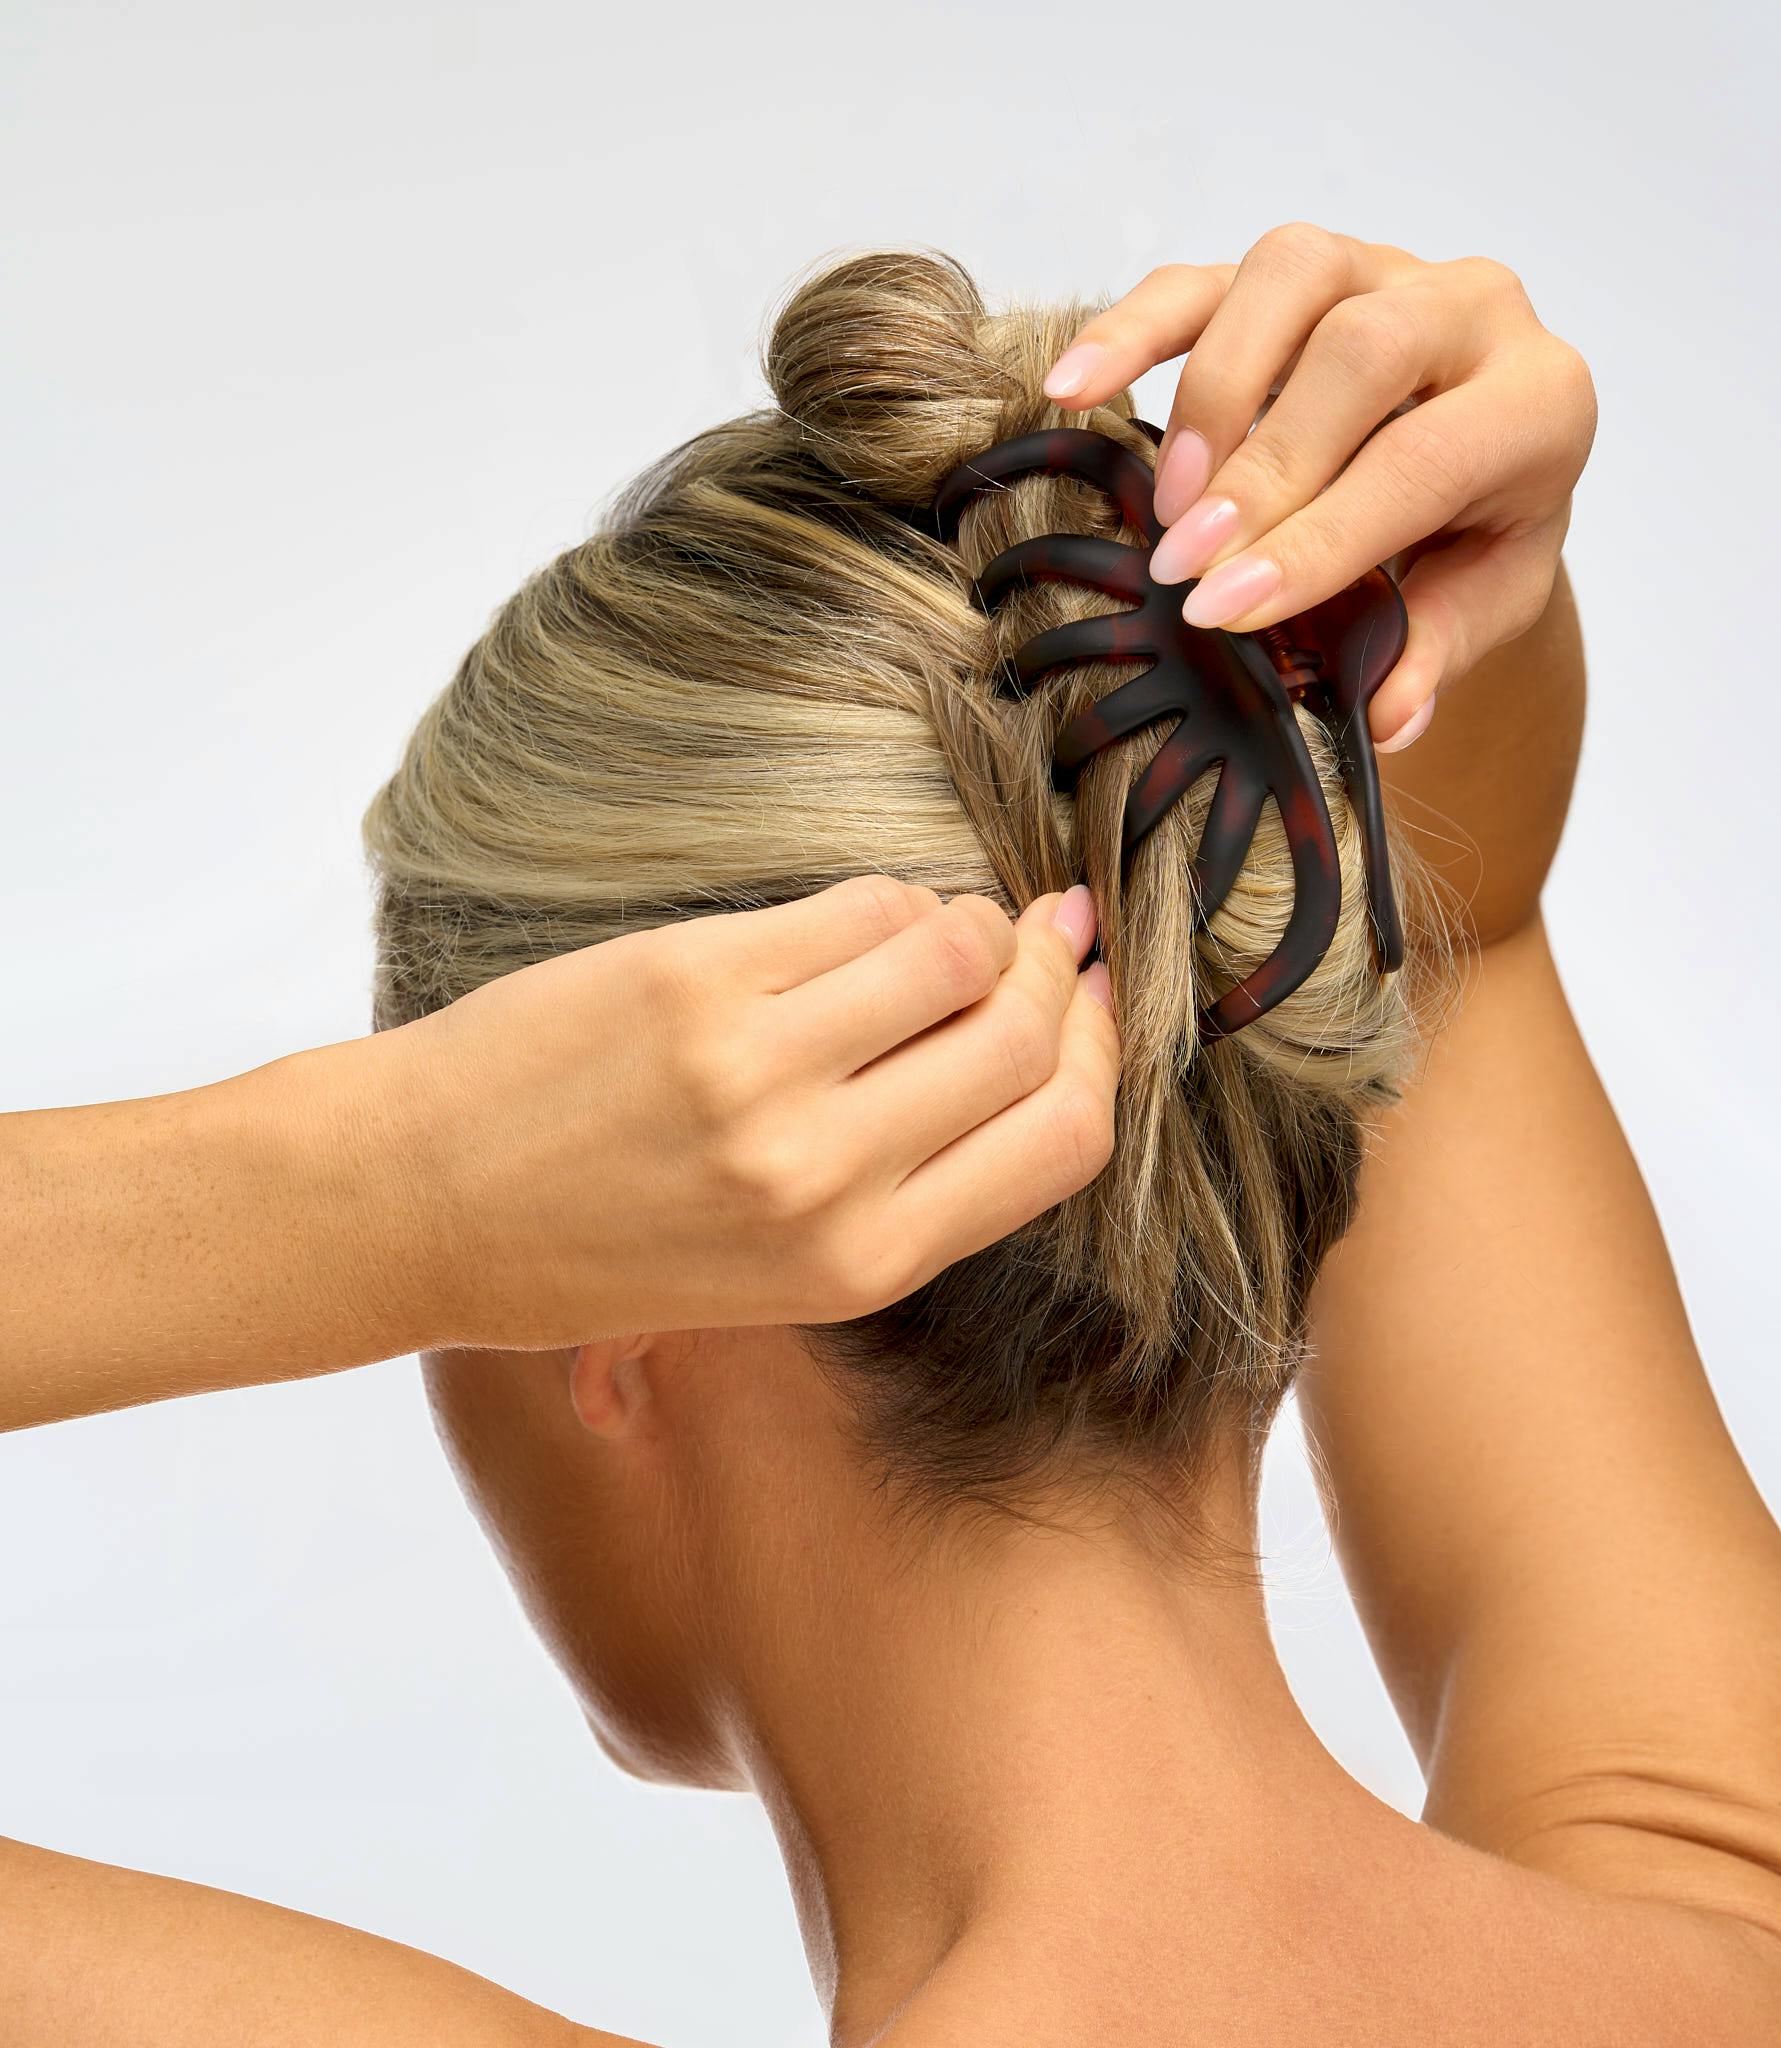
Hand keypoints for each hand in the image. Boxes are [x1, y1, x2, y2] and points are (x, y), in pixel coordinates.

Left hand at [371, 877, 1118, 1348]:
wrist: (419, 1205)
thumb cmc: (592, 1248)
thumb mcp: (771, 1278)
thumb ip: (906, 1191)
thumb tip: (1029, 1053)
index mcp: (858, 1266)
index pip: (1063, 1141)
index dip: (1098, 1052)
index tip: (1090, 1002)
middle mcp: (823, 1176)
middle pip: (1024, 1039)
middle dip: (1050, 973)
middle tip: (1040, 939)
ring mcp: (760, 1071)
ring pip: (954, 953)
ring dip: (972, 925)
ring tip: (941, 930)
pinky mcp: (698, 978)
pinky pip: (860, 908)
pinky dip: (888, 900)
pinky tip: (865, 918)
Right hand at [1042, 224, 1596, 748]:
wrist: (1480, 454)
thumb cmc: (1478, 528)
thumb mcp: (1483, 600)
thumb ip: (1436, 653)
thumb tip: (1386, 717)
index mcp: (1539, 402)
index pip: (1424, 460)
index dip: (1319, 540)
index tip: (1224, 609)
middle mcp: (1472, 311)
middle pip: (1361, 350)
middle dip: (1263, 468)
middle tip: (1185, 565)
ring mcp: (1380, 268)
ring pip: (1289, 274)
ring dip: (1213, 393)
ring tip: (1166, 501)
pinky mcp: (1292, 272)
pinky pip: (1204, 277)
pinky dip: (1130, 330)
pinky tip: (1072, 390)